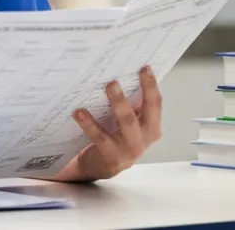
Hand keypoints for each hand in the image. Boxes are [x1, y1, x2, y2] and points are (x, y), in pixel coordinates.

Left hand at [56, 65, 162, 181]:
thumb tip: (122, 72)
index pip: (155, 104)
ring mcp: (130, 149)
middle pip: (146, 111)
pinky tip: (79, 112)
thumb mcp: (128, 122)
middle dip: (141, 89)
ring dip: (118, 102)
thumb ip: (131, 104)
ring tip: (110, 86)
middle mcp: (144, 138)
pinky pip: (100, 137)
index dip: (152, 85)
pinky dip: (89, 124)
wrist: (102, 166)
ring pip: (126, 122)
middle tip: (122, 76)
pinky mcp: (112, 156)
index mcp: (152, 127)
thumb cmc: (116, 137)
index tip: (145, 67)